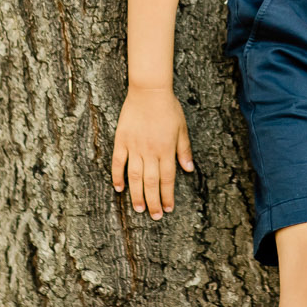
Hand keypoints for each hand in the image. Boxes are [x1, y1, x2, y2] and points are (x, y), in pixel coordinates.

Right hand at [110, 84, 194, 219]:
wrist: (149, 90)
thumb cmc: (168, 108)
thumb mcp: (182, 128)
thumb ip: (184, 150)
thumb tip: (188, 169)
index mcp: (166, 149)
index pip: (167, 178)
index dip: (168, 195)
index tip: (168, 209)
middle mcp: (150, 151)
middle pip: (151, 182)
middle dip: (153, 201)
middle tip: (154, 216)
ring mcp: (134, 147)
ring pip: (135, 176)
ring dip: (137, 194)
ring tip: (139, 209)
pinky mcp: (122, 140)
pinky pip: (118, 162)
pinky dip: (117, 176)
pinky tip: (119, 188)